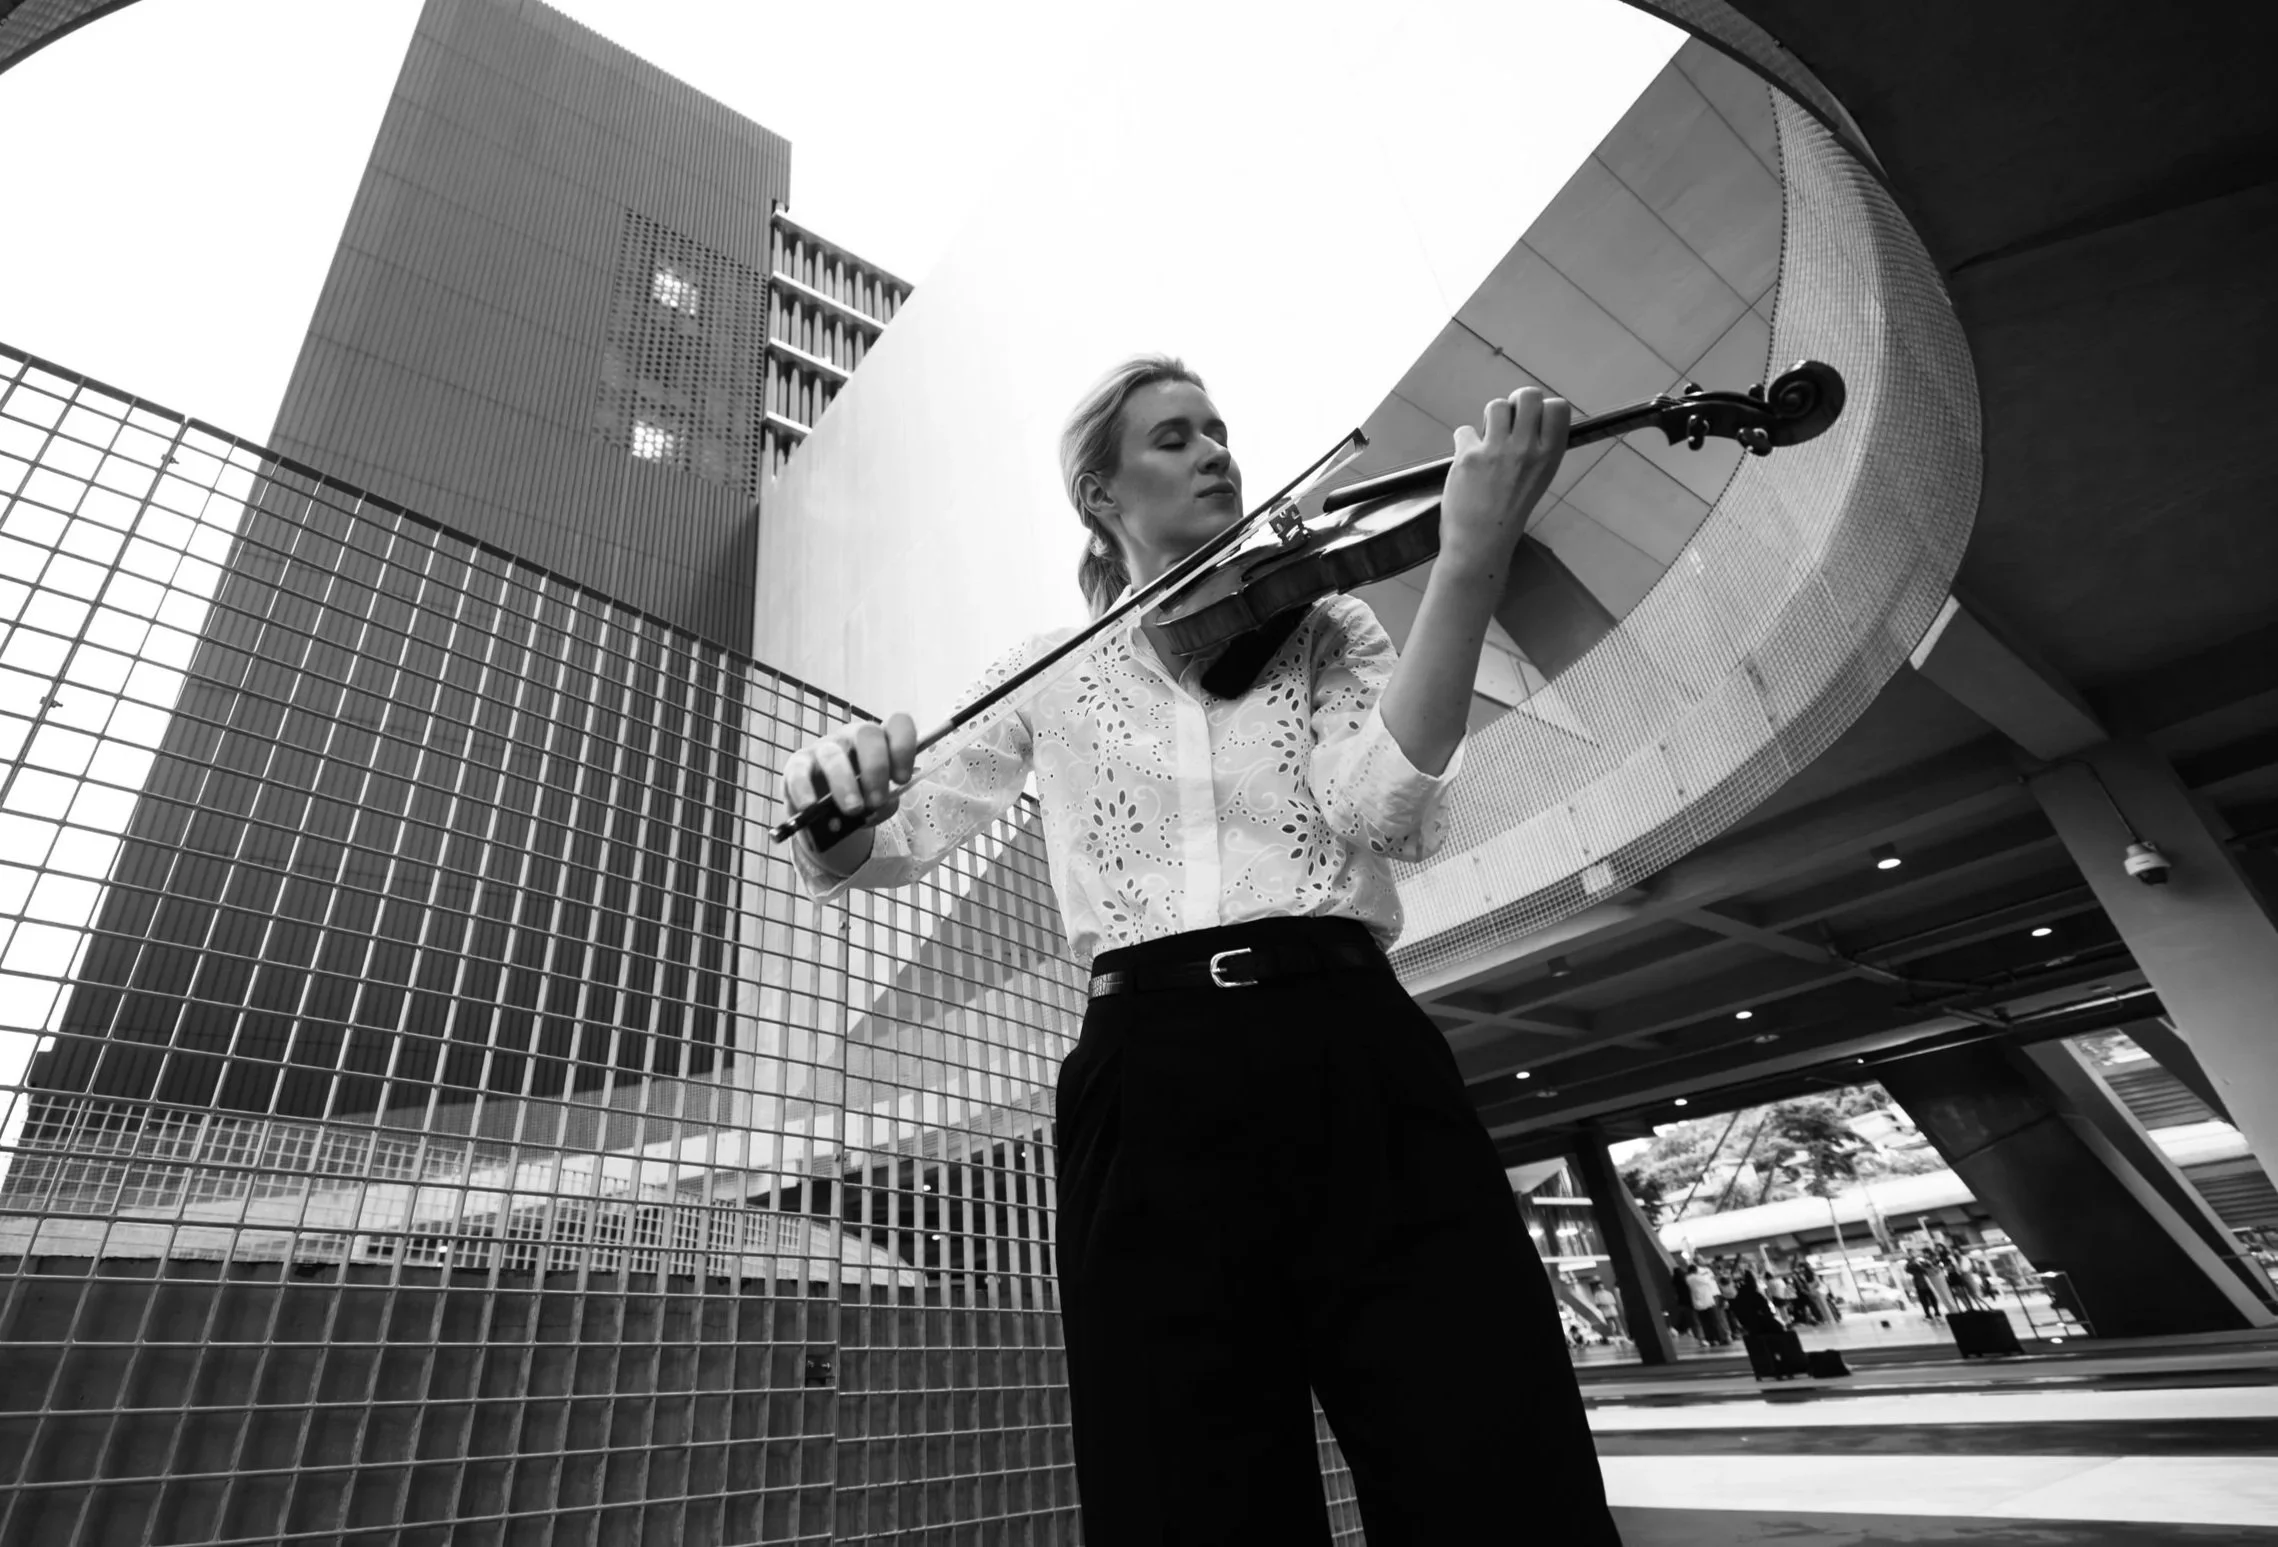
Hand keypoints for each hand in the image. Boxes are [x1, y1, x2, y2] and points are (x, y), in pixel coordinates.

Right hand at [780, 713, 916, 835]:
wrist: (827, 818)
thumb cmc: (860, 800)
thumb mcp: (878, 803)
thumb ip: (884, 804)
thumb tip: (875, 808)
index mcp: (881, 741)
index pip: (898, 724)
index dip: (903, 747)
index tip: (902, 779)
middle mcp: (853, 737)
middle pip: (867, 734)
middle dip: (876, 768)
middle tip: (877, 800)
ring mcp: (824, 747)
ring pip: (834, 755)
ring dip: (845, 784)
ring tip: (853, 809)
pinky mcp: (797, 764)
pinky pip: (799, 772)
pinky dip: (804, 789)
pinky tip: (810, 806)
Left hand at [1438, 386, 1569, 580]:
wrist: (1481, 543)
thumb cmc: (1511, 513)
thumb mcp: (1538, 480)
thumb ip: (1538, 450)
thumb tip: (1529, 419)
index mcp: (1549, 456)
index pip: (1558, 407)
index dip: (1543, 406)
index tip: (1531, 420)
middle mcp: (1527, 449)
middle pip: (1527, 395)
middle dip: (1515, 402)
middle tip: (1507, 423)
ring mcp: (1497, 451)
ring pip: (1495, 406)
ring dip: (1489, 419)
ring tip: (1487, 441)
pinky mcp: (1468, 456)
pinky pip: (1464, 430)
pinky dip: (1464, 442)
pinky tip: (1467, 460)